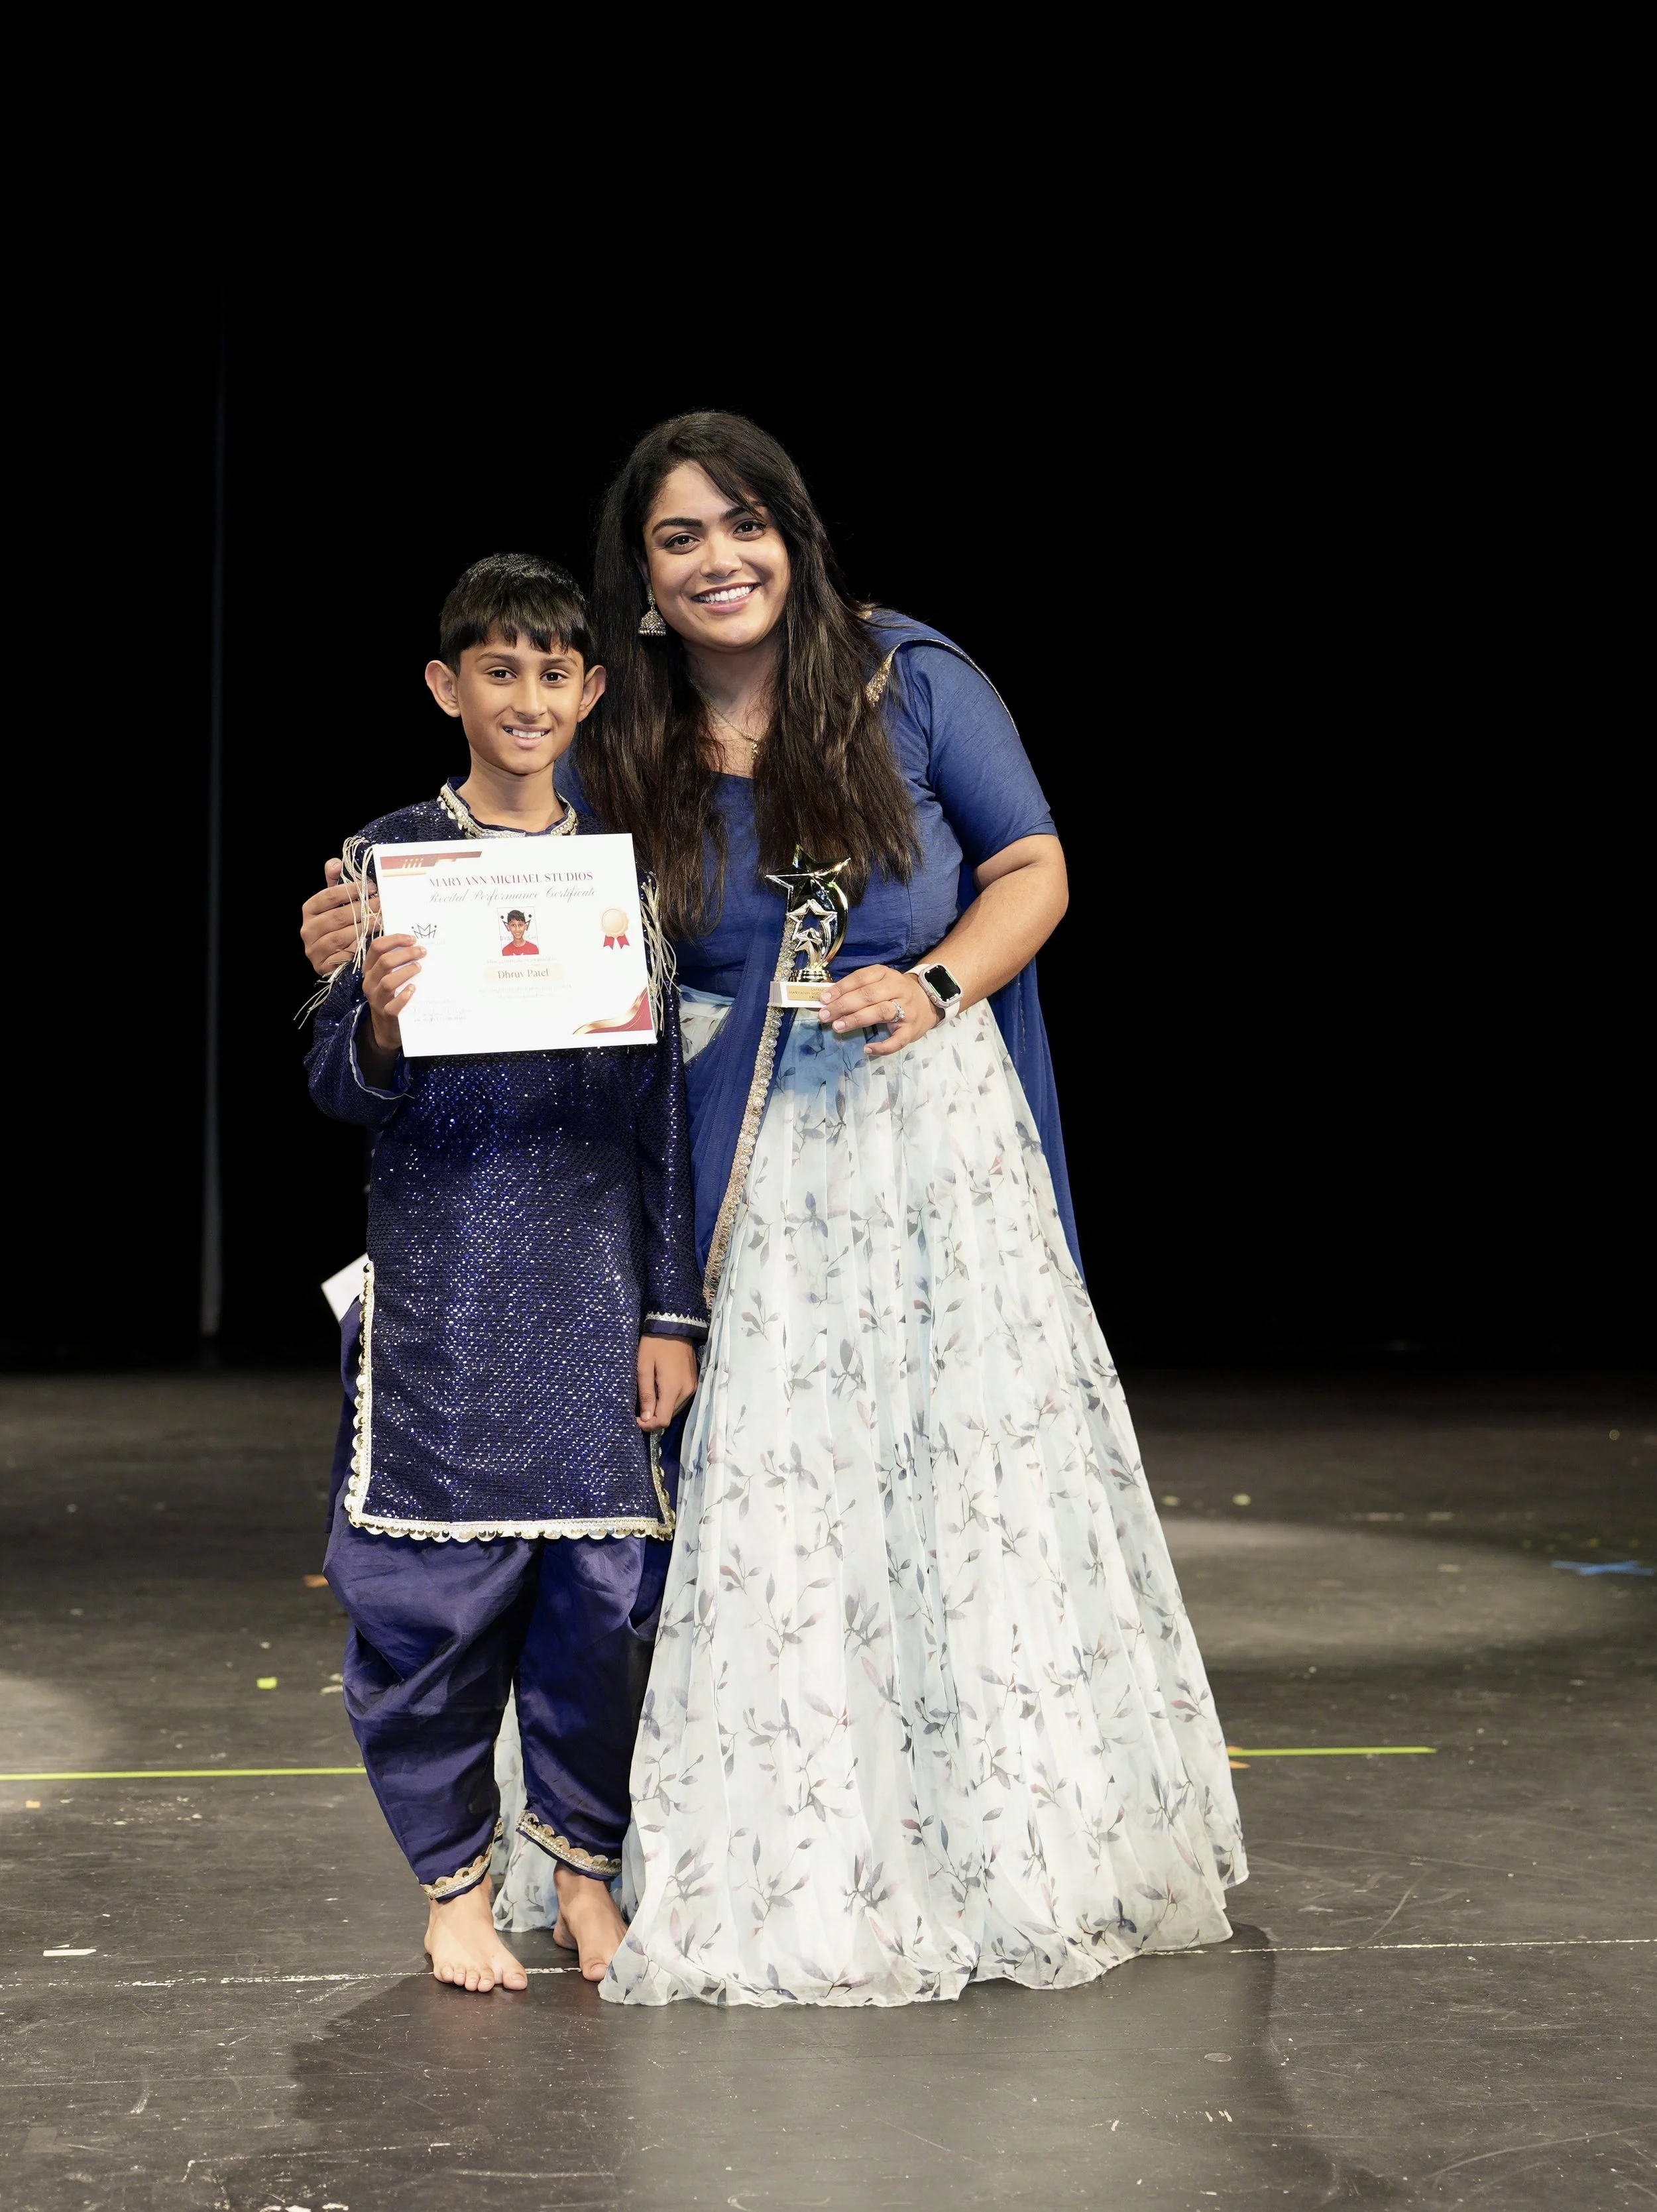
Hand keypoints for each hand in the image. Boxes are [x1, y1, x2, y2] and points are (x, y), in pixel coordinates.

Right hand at [302, 859, 377, 978]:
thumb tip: (335, 863)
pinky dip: (360, 945)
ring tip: (381, 918)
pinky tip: (374, 938)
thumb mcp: (334, 903)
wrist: (333, 958)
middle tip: (381, 902)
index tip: (371, 886)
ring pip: (341, 936)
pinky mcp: (323, 966)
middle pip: (337, 916)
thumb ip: (335, 882)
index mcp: (309, 910)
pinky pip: (344, 954)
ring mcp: (314, 949)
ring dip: (364, 926)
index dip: (350, 890)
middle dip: (362, 908)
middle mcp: (307, 930)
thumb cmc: (338, 926)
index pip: (328, 896)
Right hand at [362, 932, 424, 1053]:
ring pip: (388, 982)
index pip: (377, 947)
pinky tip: (414, 989)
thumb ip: (395, 961)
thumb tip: (415, 943)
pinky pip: (393, 1005)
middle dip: (405, 954)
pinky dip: (404, 996)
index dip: (395, 940)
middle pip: (384, 962)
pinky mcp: (386, 1014)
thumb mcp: (388, 976)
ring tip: (419, 968)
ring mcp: (377, 999)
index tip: (413, 938)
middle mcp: (370, 983)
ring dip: (406, 972)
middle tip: (422, 952)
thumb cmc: (391, 995)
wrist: (385, 1027)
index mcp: (370, 969)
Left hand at [637, 1335, 698, 1429]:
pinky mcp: (694, 1383)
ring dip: (662, 1409)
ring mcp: (692, 1388)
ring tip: (650, 1397)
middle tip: (640, 1407)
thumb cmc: (654, 1345)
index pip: (663, 1420)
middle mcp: (686, 1392)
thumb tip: (647, 1419)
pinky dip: (669, 1401)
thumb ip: (646, 1394)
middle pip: (669, 1417)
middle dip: (653, 1417)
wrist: (674, 1327)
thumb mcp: (643, 1367)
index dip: (648, 1425)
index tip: (636, 1418)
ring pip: (675, 1410)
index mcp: (672, 1389)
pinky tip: (660, 1390)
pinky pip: (681, 1400)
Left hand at [818, 965, 940, 1058]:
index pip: (861, 978)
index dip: (841, 988)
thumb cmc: (894, 993)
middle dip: (844, 1005)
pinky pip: (897, 1040)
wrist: (928, 1001)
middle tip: (825, 1015)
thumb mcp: (878, 983)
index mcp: (886, 975)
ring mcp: (907, 1009)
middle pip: (868, 995)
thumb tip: (824, 999)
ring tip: (838, 1027)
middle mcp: (898, 989)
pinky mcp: (912, 1029)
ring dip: (857, 1019)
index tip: (824, 999)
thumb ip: (855, 990)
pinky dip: (882, 1046)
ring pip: (881, 1012)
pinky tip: (867, 1049)